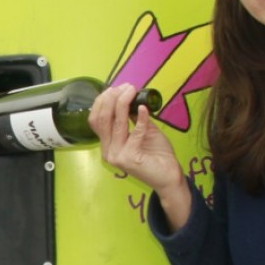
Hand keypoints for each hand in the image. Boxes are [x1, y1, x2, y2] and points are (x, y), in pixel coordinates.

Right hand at [91, 84, 193, 229]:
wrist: (169, 177)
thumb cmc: (158, 155)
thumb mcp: (144, 131)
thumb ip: (135, 118)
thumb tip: (131, 98)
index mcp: (108, 144)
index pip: (95, 120)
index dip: (103, 101)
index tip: (116, 88)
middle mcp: (108, 150)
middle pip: (101, 119)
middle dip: (111, 99)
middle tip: (126, 87)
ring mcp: (117, 156)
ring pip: (115, 123)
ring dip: (123, 103)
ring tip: (132, 91)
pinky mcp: (129, 158)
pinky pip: (134, 132)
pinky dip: (141, 118)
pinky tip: (146, 109)